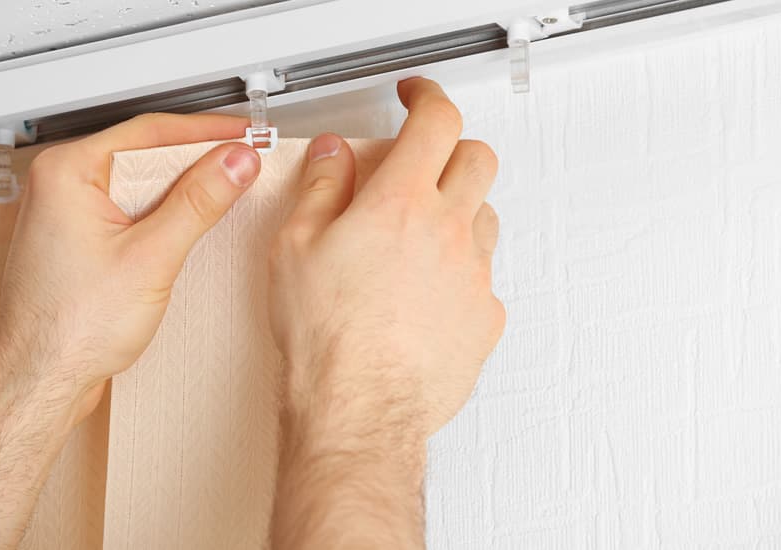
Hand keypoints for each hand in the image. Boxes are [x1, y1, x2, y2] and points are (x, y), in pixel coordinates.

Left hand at [0, 113, 260, 424]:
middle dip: (195, 160)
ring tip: (221, 193)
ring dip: (178, 191)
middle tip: (240, 163)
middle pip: (142, 155)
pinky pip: (125, 214)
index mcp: (65, 173)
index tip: (242, 136)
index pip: (148, 131)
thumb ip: (198, 203)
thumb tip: (233, 164)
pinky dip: (158, 217)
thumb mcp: (151, 257)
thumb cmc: (67, 329)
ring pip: (135, 186)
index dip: (205, 132)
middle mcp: (58, 187)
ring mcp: (64, 217)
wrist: (38, 382)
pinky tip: (185, 229)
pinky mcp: (74, 244)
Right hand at [268, 78, 504, 443]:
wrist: (358, 409)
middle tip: (424, 161)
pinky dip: (461, 269)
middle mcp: (448, 231)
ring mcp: (473, 275)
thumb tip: (332, 156)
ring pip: (485, 217)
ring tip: (420, 234)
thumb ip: (319, 188)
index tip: (416, 98)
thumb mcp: (294, 247)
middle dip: (452, 148)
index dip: (427, 97)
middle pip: (478, 159)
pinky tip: (428, 291)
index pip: (436, 121)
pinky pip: (484, 276)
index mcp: (401, 203)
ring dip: (459, 210)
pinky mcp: (485, 318)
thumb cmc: (326, 338)